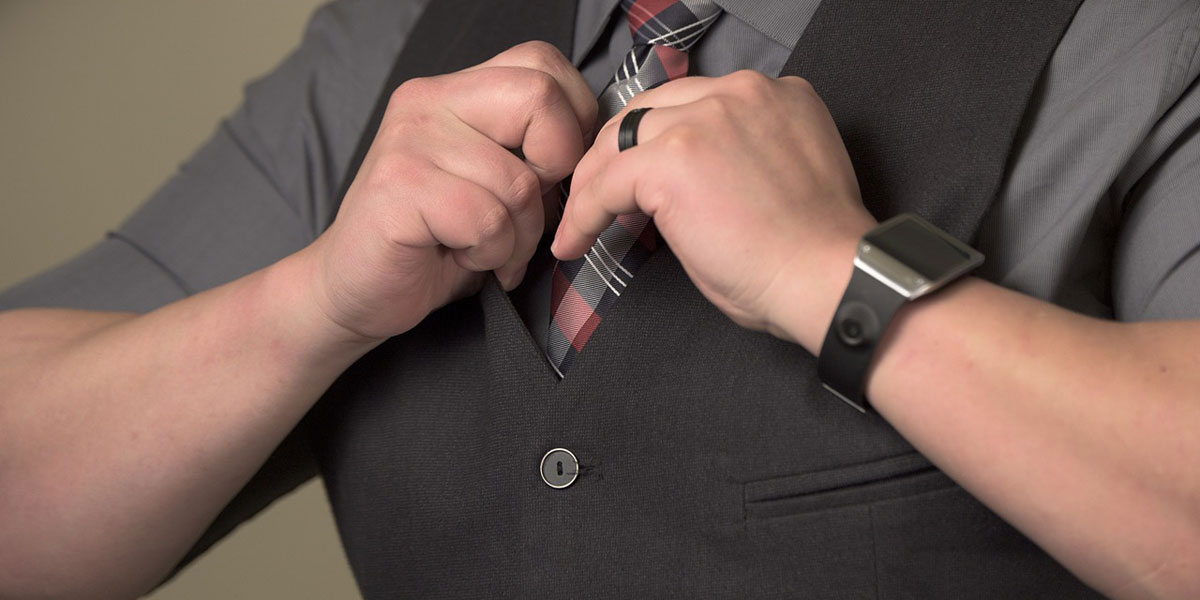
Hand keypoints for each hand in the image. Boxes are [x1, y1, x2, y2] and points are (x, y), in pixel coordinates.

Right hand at [304, 41, 596, 341]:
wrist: (352, 291)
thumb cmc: (433, 242)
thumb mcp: (492, 183)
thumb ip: (531, 150)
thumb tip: (596, 152)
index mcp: (456, 91)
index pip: (544, 65)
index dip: (572, 122)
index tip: (554, 174)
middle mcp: (428, 101)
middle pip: (540, 100)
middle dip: (553, 171)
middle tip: (522, 213)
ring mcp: (410, 140)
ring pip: (518, 182)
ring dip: (517, 236)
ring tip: (483, 248)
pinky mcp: (400, 187)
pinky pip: (487, 220)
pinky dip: (489, 255)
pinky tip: (461, 257)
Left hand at [553, 71, 876, 352]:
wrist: (829, 276)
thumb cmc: (813, 252)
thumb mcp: (779, 178)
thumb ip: (735, 159)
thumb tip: (684, 188)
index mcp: (774, 94)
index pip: (690, 104)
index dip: (656, 141)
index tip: (638, 176)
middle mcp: (739, 92)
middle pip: (648, 110)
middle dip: (616, 154)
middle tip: (595, 196)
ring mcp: (704, 120)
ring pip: (619, 140)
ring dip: (594, 183)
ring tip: (579, 224)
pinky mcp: (673, 158)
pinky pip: (606, 183)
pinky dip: (583, 214)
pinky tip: (576, 242)